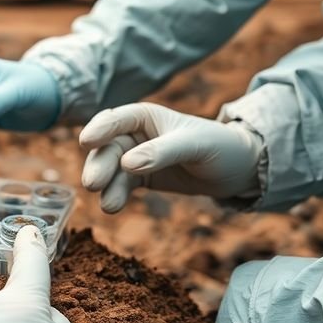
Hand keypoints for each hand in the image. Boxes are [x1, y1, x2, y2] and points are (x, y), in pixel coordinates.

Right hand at [80, 102, 263, 212]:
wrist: (237, 170)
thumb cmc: (219, 147)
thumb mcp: (194, 146)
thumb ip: (161, 153)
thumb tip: (127, 164)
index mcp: (146, 116)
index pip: (117, 119)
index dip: (101, 128)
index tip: (86, 142)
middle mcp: (136, 134)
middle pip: (109, 147)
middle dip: (100, 165)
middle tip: (92, 184)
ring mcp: (136, 157)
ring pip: (112, 169)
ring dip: (106, 185)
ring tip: (108, 206)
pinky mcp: (141, 177)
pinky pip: (121, 185)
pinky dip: (116, 195)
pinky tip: (112, 206)